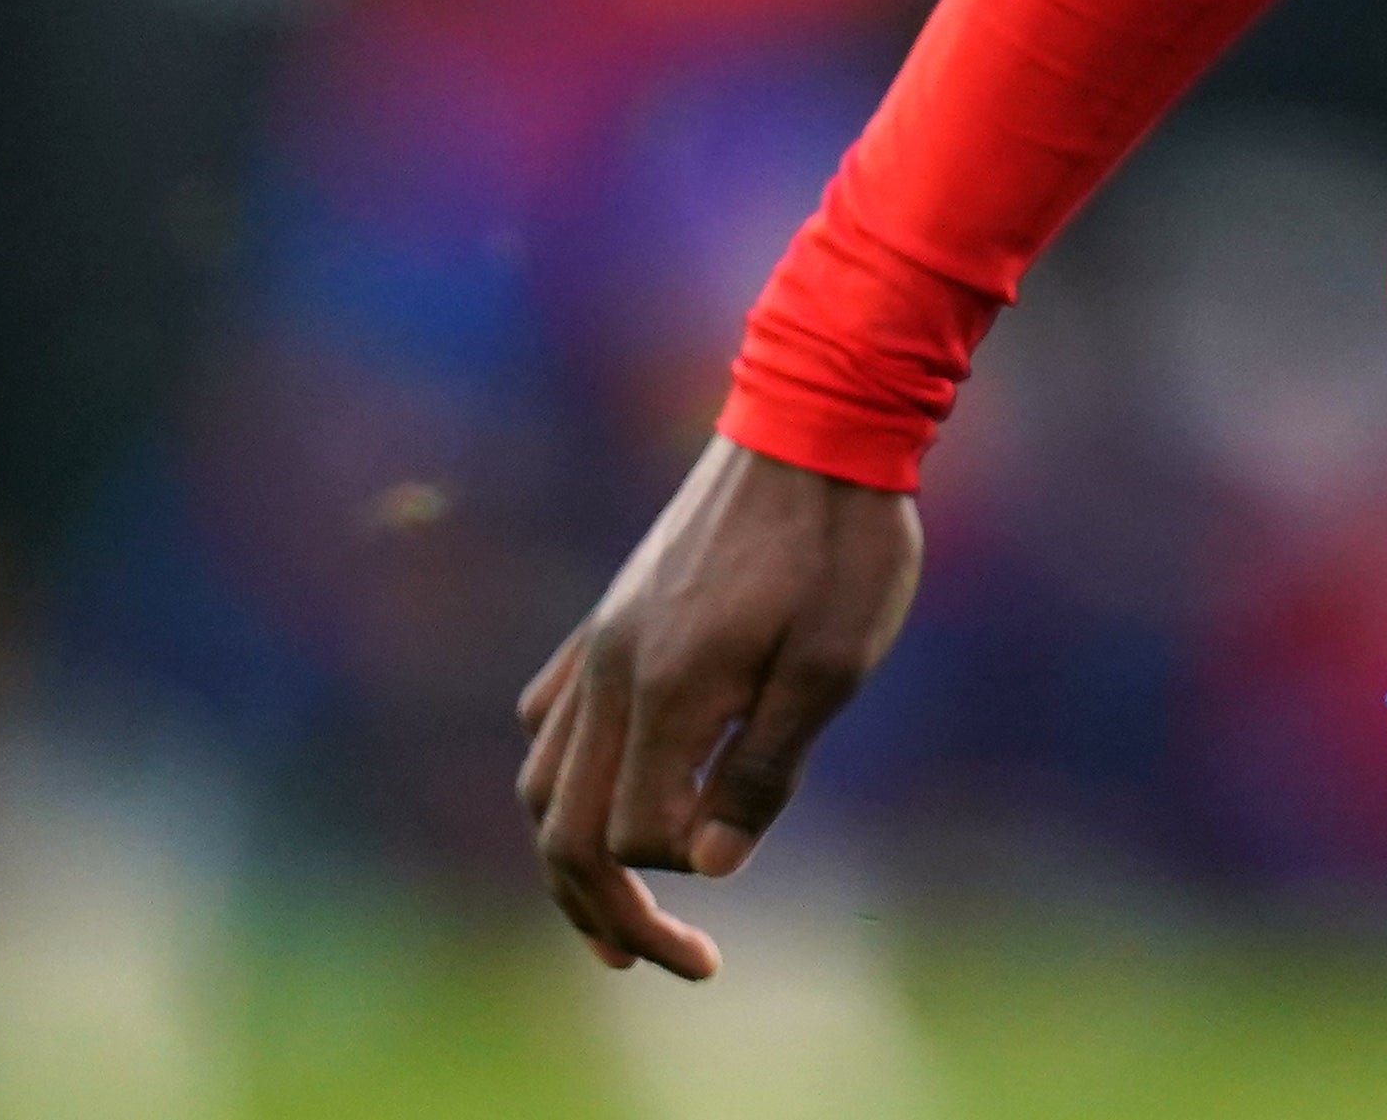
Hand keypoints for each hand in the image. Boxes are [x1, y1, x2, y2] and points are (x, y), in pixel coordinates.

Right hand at [515, 437, 921, 975]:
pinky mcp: (610, 614)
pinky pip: (549, 714)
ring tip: (614, 910)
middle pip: (559, 827)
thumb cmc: (845, 543)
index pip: (629, 836)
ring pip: (541, 778)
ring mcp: (600, 639)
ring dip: (568, 853)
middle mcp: (610, 670)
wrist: (819, 422)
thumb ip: (767, 767)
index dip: (673, 877)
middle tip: (659, 965)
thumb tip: (711, 865)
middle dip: (599, 911)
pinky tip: (604, 793)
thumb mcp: (837, 663)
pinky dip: (562, 776)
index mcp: (666, 688)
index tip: (733, 875)